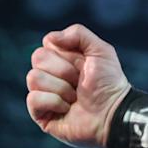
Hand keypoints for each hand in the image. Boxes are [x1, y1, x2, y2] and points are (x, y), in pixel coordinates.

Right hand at [25, 24, 132, 147]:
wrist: (114, 112)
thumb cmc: (109, 83)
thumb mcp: (101, 51)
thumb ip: (78, 34)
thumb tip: (49, 39)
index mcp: (63, 58)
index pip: (48, 43)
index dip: (66, 53)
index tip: (83, 64)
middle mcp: (51, 74)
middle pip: (38, 57)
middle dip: (64, 70)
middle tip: (80, 82)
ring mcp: (44, 93)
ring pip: (33, 78)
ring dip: (61, 88)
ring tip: (76, 97)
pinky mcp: (40, 113)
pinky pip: (33, 98)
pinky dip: (54, 102)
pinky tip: (67, 109)